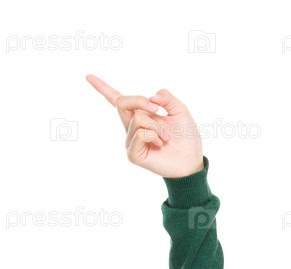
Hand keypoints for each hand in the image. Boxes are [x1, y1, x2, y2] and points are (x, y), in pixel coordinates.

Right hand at [85, 74, 203, 177]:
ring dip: (157, 126)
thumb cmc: (186, 137)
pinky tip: (160, 144)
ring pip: (137, 118)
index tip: (88, 76)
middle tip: (157, 109)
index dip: (102, 88)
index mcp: (140, 114)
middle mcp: (131, 126)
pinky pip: (139, 134)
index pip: (117, 100)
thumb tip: (151, 97)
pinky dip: (153, 136)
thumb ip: (167, 98)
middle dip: (140, 100)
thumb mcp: (180, 111)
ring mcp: (130, 139)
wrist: (191, 160)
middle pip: (122, 102)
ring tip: (165, 138)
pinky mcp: (133, 153)